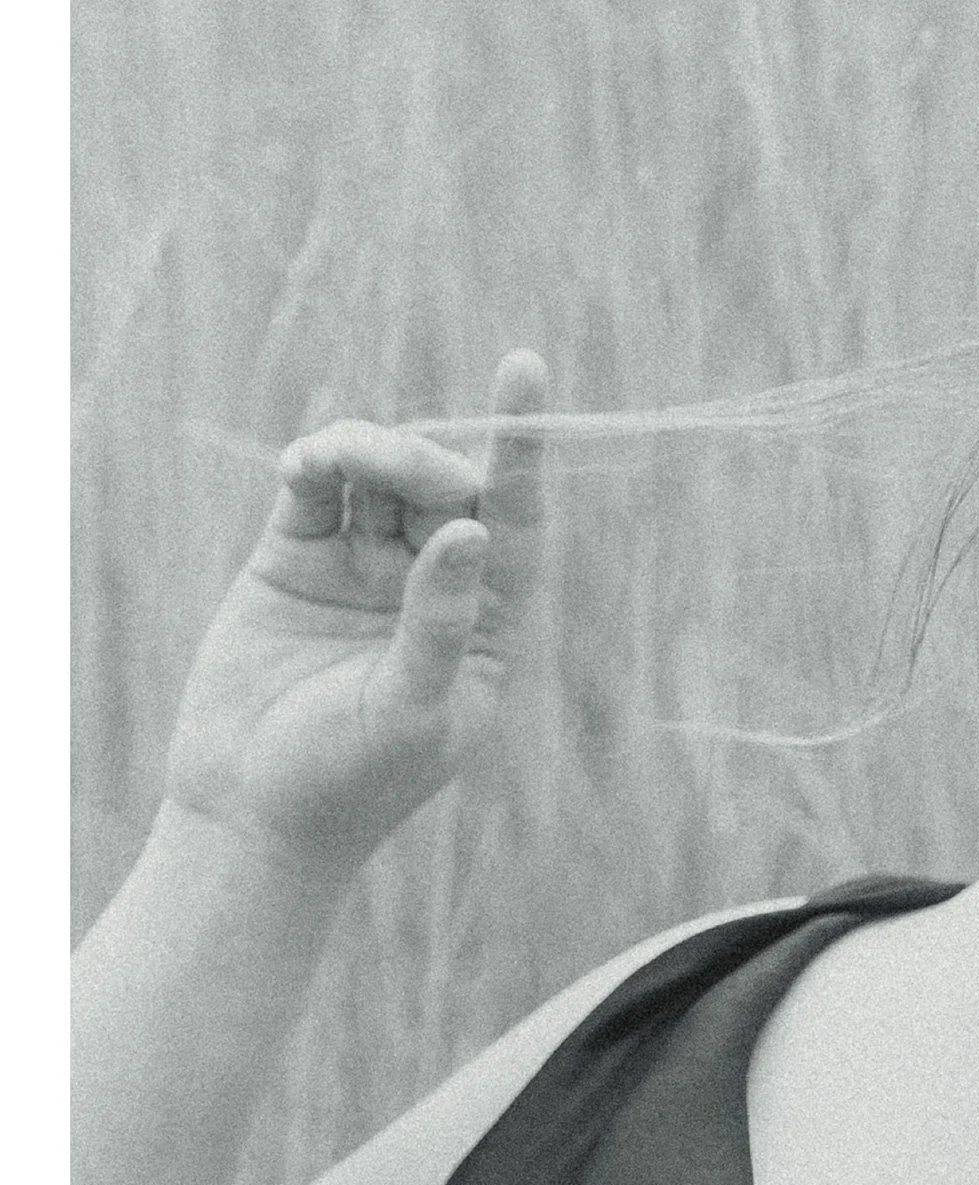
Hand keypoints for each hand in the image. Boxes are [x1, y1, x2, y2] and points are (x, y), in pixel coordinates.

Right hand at [162, 352, 549, 884]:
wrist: (249, 815)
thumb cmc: (349, 782)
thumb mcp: (411, 710)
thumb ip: (440, 623)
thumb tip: (472, 531)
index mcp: (486, 622)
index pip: (515, 520)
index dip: (521, 449)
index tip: (523, 369)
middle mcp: (431, 584)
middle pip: (445, 484)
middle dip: (427, 457)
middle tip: (406, 469)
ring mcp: (361, 568)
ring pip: (378, 475)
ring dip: (368, 449)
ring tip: (334, 460)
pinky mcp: (293, 561)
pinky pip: (314, 490)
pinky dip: (312, 465)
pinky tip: (303, 468)